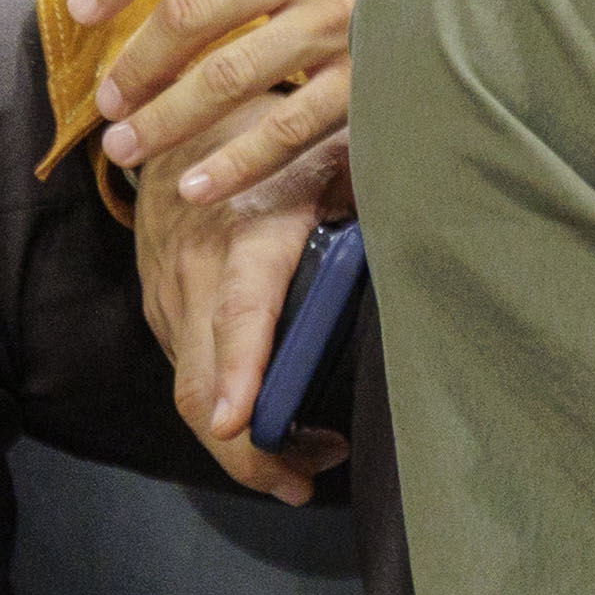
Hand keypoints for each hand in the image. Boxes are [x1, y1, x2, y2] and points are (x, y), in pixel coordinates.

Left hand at [67, 0, 448, 206]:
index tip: (83, 8)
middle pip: (191, 11)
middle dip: (136, 65)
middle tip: (107, 101)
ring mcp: (343, 11)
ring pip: (227, 77)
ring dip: (166, 120)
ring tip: (129, 150)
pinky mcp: (375, 68)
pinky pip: (289, 126)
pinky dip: (238, 163)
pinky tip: (199, 187)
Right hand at [130, 147, 339, 505]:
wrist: (176, 112)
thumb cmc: (275, 131)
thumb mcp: (336, 146)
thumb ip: (374, 192)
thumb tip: (435, 232)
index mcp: (249, 231)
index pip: (241, 310)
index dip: (243, 370)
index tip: (243, 423)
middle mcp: (198, 270)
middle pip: (204, 384)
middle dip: (248, 448)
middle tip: (306, 481)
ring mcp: (171, 295)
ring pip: (193, 392)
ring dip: (243, 438)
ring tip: (308, 459)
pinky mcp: (160, 309)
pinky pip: (187, 374)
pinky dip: (225, 407)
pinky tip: (272, 420)